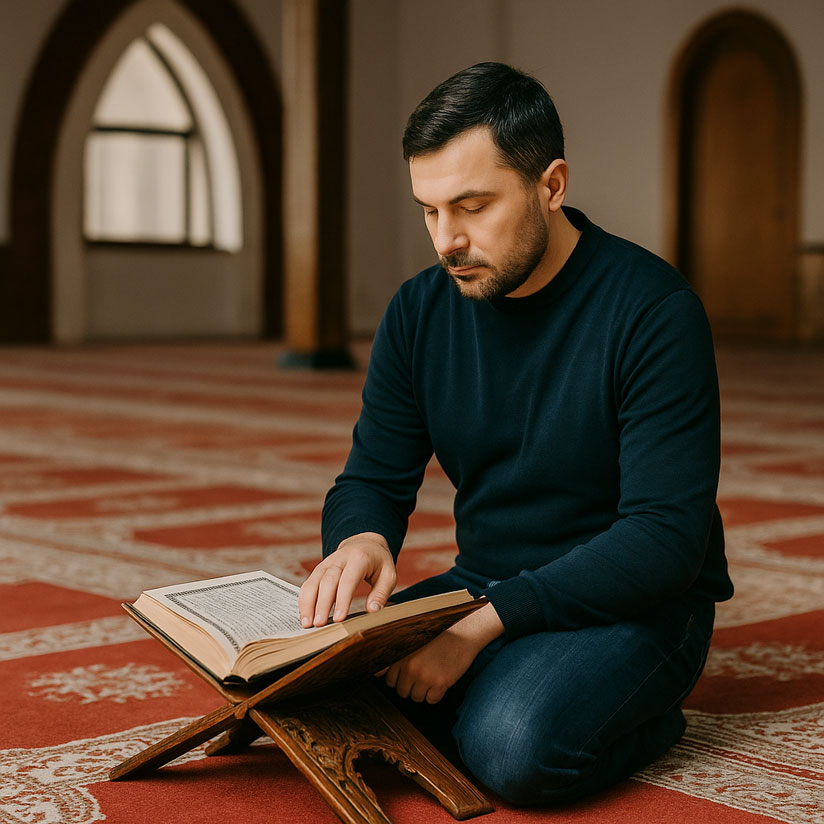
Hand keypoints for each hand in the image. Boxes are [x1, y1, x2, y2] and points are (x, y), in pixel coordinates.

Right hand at [299, 533, 396, 626]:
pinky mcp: (320, 569)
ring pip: (313, 581)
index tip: (339, 619)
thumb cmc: (378, 562)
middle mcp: (340, 558)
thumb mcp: (388, 575)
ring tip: (307, 623)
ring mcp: (327, 562)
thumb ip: (381, 593)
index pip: (348, 580)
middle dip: (322, 603)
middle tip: (319, 624)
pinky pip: (309, 582)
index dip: (342, 600)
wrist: (365, 543)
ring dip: (308, 602)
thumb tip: (372, 611)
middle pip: (327, 580)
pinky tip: (304, 614)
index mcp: (359, 558)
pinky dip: (304, 598)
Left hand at [382, 602, 503, 702]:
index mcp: (402, 654)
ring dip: (423, 691)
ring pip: (415, 698)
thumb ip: (395, 655)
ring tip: (431, 676)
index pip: (388, 679)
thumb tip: (376, 674)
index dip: (397, 679)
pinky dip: (435, 694)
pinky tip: (440, 680)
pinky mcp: (440, 683)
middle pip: (401, 691)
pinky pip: (431, 700)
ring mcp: (424, 676)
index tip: (406, 674)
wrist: (463, 632)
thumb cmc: (439, 634)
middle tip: (422, 674)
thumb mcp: (413, 640)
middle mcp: (410, 666)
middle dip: (410, 686)